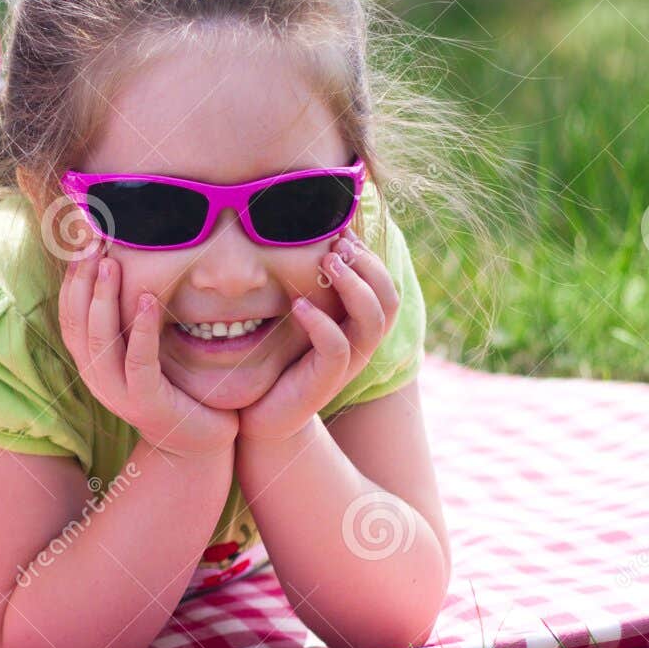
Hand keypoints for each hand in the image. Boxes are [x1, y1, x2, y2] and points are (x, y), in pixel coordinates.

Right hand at [59, 249, 238, 460]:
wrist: (198, 442)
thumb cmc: (175, 386)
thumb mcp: (145, 346)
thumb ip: (131, 315)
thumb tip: (127, 257)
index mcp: (91, 359)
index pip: (69, 311)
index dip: (71, 274)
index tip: (82, 236)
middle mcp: (95, 376)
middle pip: (75, 321)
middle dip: (81, 278)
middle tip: (91, 240)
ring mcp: (117, 392)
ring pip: (99, 340)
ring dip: (103, 299)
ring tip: (111, 264)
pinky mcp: (145, 402)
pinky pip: (138, 361)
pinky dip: (140, 329)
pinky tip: (146, 299)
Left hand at [238, 228, 400, 443]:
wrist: (259, 415)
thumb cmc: (275, 362)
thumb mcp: (293, 318)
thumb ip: (306, 287)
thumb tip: (303, 240)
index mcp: (357, 325)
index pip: (383, 285)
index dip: (370, 256)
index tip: (343, 232)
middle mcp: (359, 343)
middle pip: (389, 299)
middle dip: (368, 266)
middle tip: (337, 244)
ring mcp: (346, 364)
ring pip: (373, 321)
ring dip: (353, 286)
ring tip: (326, 262)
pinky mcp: (324, 381)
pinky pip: (336, 347)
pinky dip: (321, 322)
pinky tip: (297, 304)